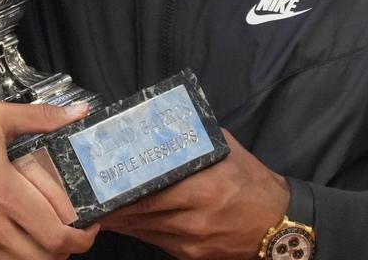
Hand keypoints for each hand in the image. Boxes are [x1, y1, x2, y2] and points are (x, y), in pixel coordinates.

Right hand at [0, 102, 98, 259]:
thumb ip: (40, 117)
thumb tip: (75, 113)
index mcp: (6, 194)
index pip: (58, 234)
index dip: (82, 236)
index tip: (89, 226)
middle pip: (47, 259)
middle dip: (68, 249)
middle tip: (73, 234)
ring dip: (43, 256)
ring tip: (47, 236)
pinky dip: (16, 258)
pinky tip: (19, 239)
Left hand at [99, 129, 289, 259]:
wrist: (278, 223)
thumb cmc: (252, 182)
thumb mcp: (226, 152)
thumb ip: (193, 138)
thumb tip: (162, 121)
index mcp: (202, 189)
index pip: (149, 190)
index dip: (121, 188)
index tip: (100, 180)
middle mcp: (194, 218)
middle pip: (140, 213)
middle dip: (112, 204)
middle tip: (89, 194)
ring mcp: (192, 241)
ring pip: (144, 230)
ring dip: (120, 220)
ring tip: (98, 206)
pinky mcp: (191, 255)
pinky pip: (156, 241)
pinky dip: (139, 230)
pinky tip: (124, 221)